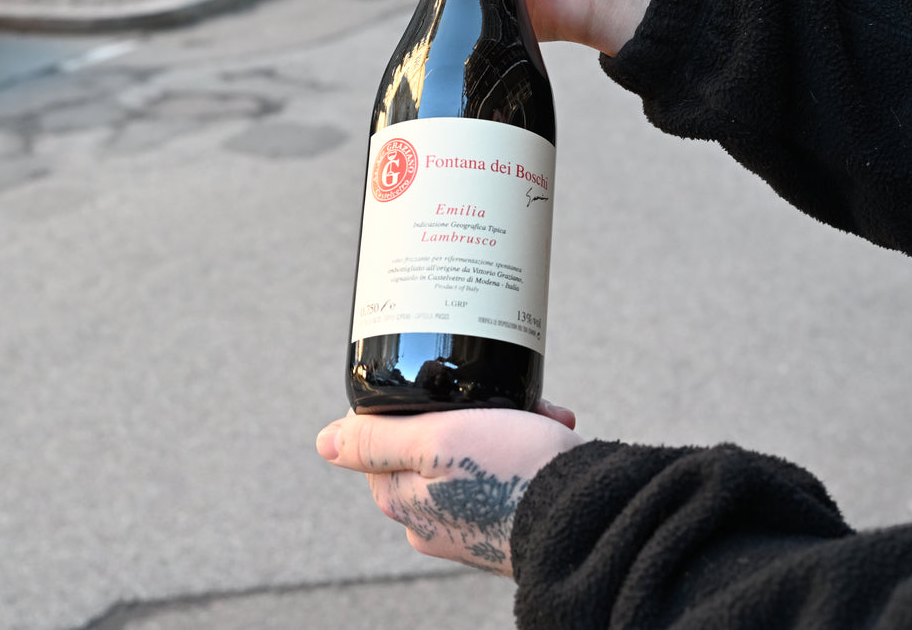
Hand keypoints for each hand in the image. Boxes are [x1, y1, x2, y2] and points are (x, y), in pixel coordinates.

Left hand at [315, 401, 583, 576]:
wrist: (587, 514)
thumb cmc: (512, 474)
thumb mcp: (436, 440)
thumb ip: (375, 441)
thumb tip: (324, 442)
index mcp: (400, 500)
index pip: (379, 437)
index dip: (412, 401)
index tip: (450, 386)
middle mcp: (428, 520)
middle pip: (430, 441)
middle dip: (469, 412)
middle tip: (504, 401)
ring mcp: (466, 525)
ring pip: (471, 452)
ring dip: (503, 424)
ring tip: (534, 416)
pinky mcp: (503, 525)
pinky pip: (502, 473)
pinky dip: (525, 448)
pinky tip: (549, 433)